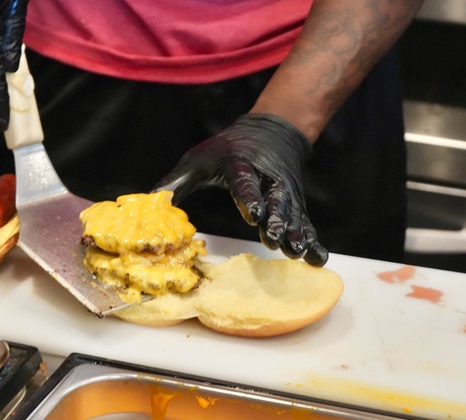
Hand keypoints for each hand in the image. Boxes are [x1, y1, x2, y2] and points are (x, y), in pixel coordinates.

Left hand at [155, 114, 328, 265]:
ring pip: (293, 213)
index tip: (253, 215)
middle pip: (275, 200)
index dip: (249, 198)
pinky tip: (317, 258)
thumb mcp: (198, 159)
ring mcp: (285, 192)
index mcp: (241, 165)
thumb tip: (148, 205)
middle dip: (277, 220)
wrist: (270, 131)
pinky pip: (305, 222)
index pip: (245, 182)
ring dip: (296, 233)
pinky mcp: (295, 203)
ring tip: (298, 252)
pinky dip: (312, 239)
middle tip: (277, 240)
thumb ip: (175, 183)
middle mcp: (268, 178)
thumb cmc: (226, 150)